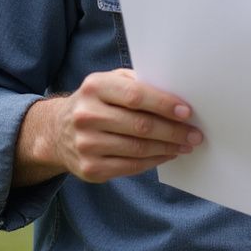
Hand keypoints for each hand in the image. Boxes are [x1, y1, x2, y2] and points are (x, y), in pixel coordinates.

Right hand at [14, 69, 201, 185]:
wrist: (56, 131)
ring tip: (186, 145)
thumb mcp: (110, 82)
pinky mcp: (89, 168)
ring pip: (138, 148)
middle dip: (173, 131)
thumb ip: (138, 84)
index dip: (164, 104)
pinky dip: (154, 161)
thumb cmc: (97, 102)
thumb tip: (177, 94)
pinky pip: (130, 166)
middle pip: (140, 126)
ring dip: (168, 148)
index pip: (136, 96)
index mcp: (95, 87)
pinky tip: (168, 154)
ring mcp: (86, 144)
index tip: (187, 112)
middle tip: (195, 134)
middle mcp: (86, 115)